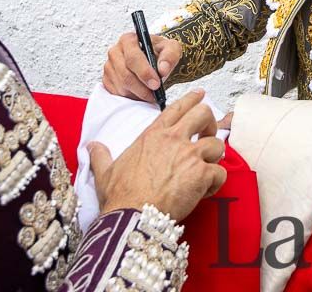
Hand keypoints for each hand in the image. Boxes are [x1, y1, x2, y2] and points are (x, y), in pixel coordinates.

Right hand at [88, 89, 227, 220]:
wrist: (133, 216)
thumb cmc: (121, 196)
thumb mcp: (105, 171)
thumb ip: (101, 155)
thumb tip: (92, 147)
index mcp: (153, 135)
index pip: (176, 107)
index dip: (191, 99)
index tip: (200, 95)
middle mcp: (174, 139)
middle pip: (204, 114)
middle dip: (210, 123)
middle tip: (208, 135)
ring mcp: (189, 155)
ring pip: (217, 144)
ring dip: (214, 157)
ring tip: (207, 169)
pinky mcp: (201, 174)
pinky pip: (220, 172)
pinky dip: (216, 182)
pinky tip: (205, 191)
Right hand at [103, 31, 182, 100]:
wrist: (153, 59)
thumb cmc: (160, 52)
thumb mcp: (171, 49)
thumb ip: (169, 56)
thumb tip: (163, 69)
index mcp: (128, 40)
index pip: (133, 58)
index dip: (144, 73)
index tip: (156, 84)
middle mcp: (115, 52)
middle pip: (125, 74)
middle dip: (142, 88)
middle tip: (155, 94)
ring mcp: (109, 66)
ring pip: (121, 86)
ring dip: (138, 94)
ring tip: (151, 94)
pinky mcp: (107, 80)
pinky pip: (117, 93)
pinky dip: (130, 97)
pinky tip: (141, 94)